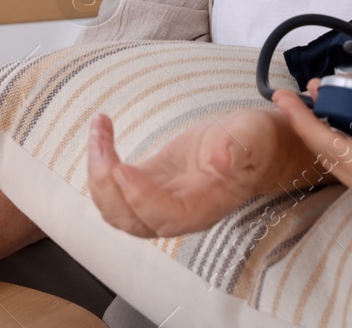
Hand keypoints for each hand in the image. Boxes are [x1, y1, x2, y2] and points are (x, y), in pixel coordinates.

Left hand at [87, 108, 292, 237]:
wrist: (250, 147)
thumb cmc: (254, 144)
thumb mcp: (253, 138)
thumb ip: (238, 148)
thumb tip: (220, 160)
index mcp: (203, 207)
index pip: (165, 217)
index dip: (140, 199)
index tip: (123, 168)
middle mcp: (176, 213)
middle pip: (130, 219)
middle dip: (107, 185)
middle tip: (101, 142)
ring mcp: (157, 200)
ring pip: (115, 207)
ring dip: (97, 173)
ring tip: (99, 131)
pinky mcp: (146, 183)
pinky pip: (114, 186)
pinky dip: (101, 162)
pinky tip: (102, 131)